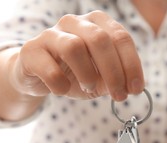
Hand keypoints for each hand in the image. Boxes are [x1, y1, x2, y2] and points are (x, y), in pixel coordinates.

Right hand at [9, 11, 143, 100]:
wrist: (37, 75)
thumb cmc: (74, 73)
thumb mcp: (100, 77)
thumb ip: (117, 79)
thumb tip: (132, 87)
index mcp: (96, 23)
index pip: (121, 37)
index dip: (132, 65)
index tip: (135, 89)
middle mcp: (74, 22)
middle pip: (100, 40)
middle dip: (114, 72)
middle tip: (119, 96)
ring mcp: (51, 34)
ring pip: (74, 47)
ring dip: (87, 74)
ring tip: (89, 88)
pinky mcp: (31, 51)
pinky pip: (49, 69)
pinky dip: (60, 85)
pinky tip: (63, 90)